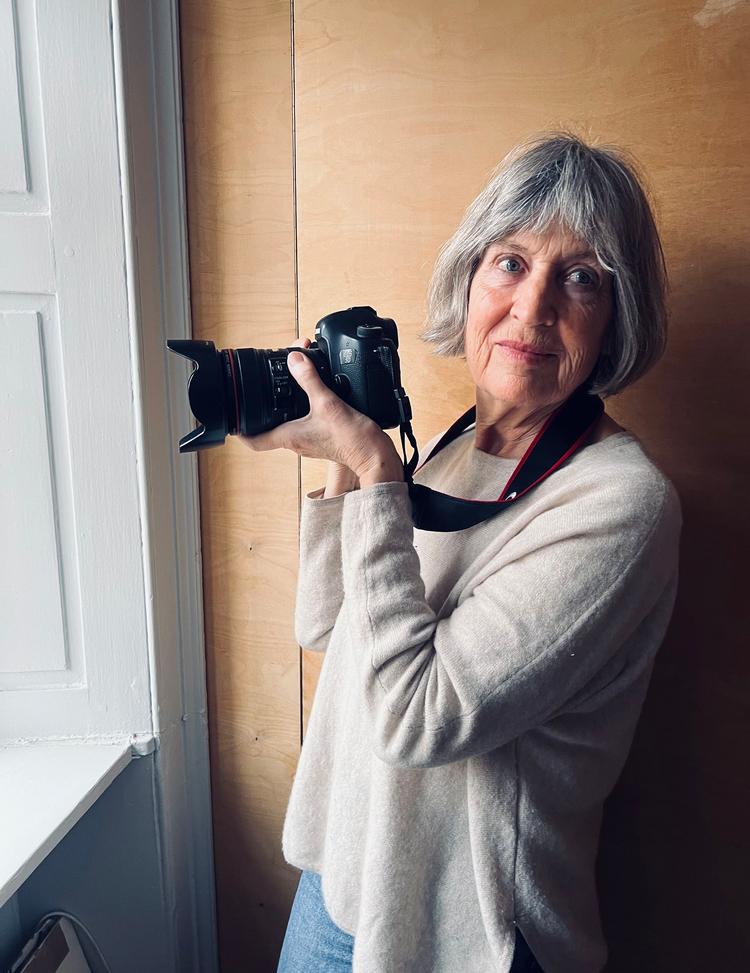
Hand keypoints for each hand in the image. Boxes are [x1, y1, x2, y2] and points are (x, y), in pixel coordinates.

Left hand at [240, 343, 403, 486]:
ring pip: (288, 422)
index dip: (239, 430)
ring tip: (291, 382)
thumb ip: (310, 380)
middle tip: (264, 386)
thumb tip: (294, 359)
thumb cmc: (353, 440)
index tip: (233, 416)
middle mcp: (297, 441)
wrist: (376, 456)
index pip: (254, 440)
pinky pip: (306, 421)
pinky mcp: (324, 437)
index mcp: (290, 437)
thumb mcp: (328, 404)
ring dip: (286, 403)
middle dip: (265, 405)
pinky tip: (314, 392)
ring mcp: (310, 441)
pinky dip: (304, 405)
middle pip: (269, 426)